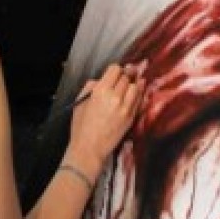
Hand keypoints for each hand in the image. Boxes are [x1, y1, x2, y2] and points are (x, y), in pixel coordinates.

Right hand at [66, 63, 145, 179]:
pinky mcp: (131, 117)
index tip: (116, 72)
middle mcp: (114, 97)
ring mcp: (125, 108)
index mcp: (100, 91)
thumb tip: (100, 80)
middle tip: (126, 75)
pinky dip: (139, 94)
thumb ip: (90, 86)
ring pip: (136, 87)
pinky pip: (139, 100)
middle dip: (125, 76)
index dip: (116, 69)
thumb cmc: (81, 127)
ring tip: (133, 82)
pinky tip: (138, 90)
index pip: (115, 69)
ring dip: (133, 84)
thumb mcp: (80, 102)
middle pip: (126, 77)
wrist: (89, 148)